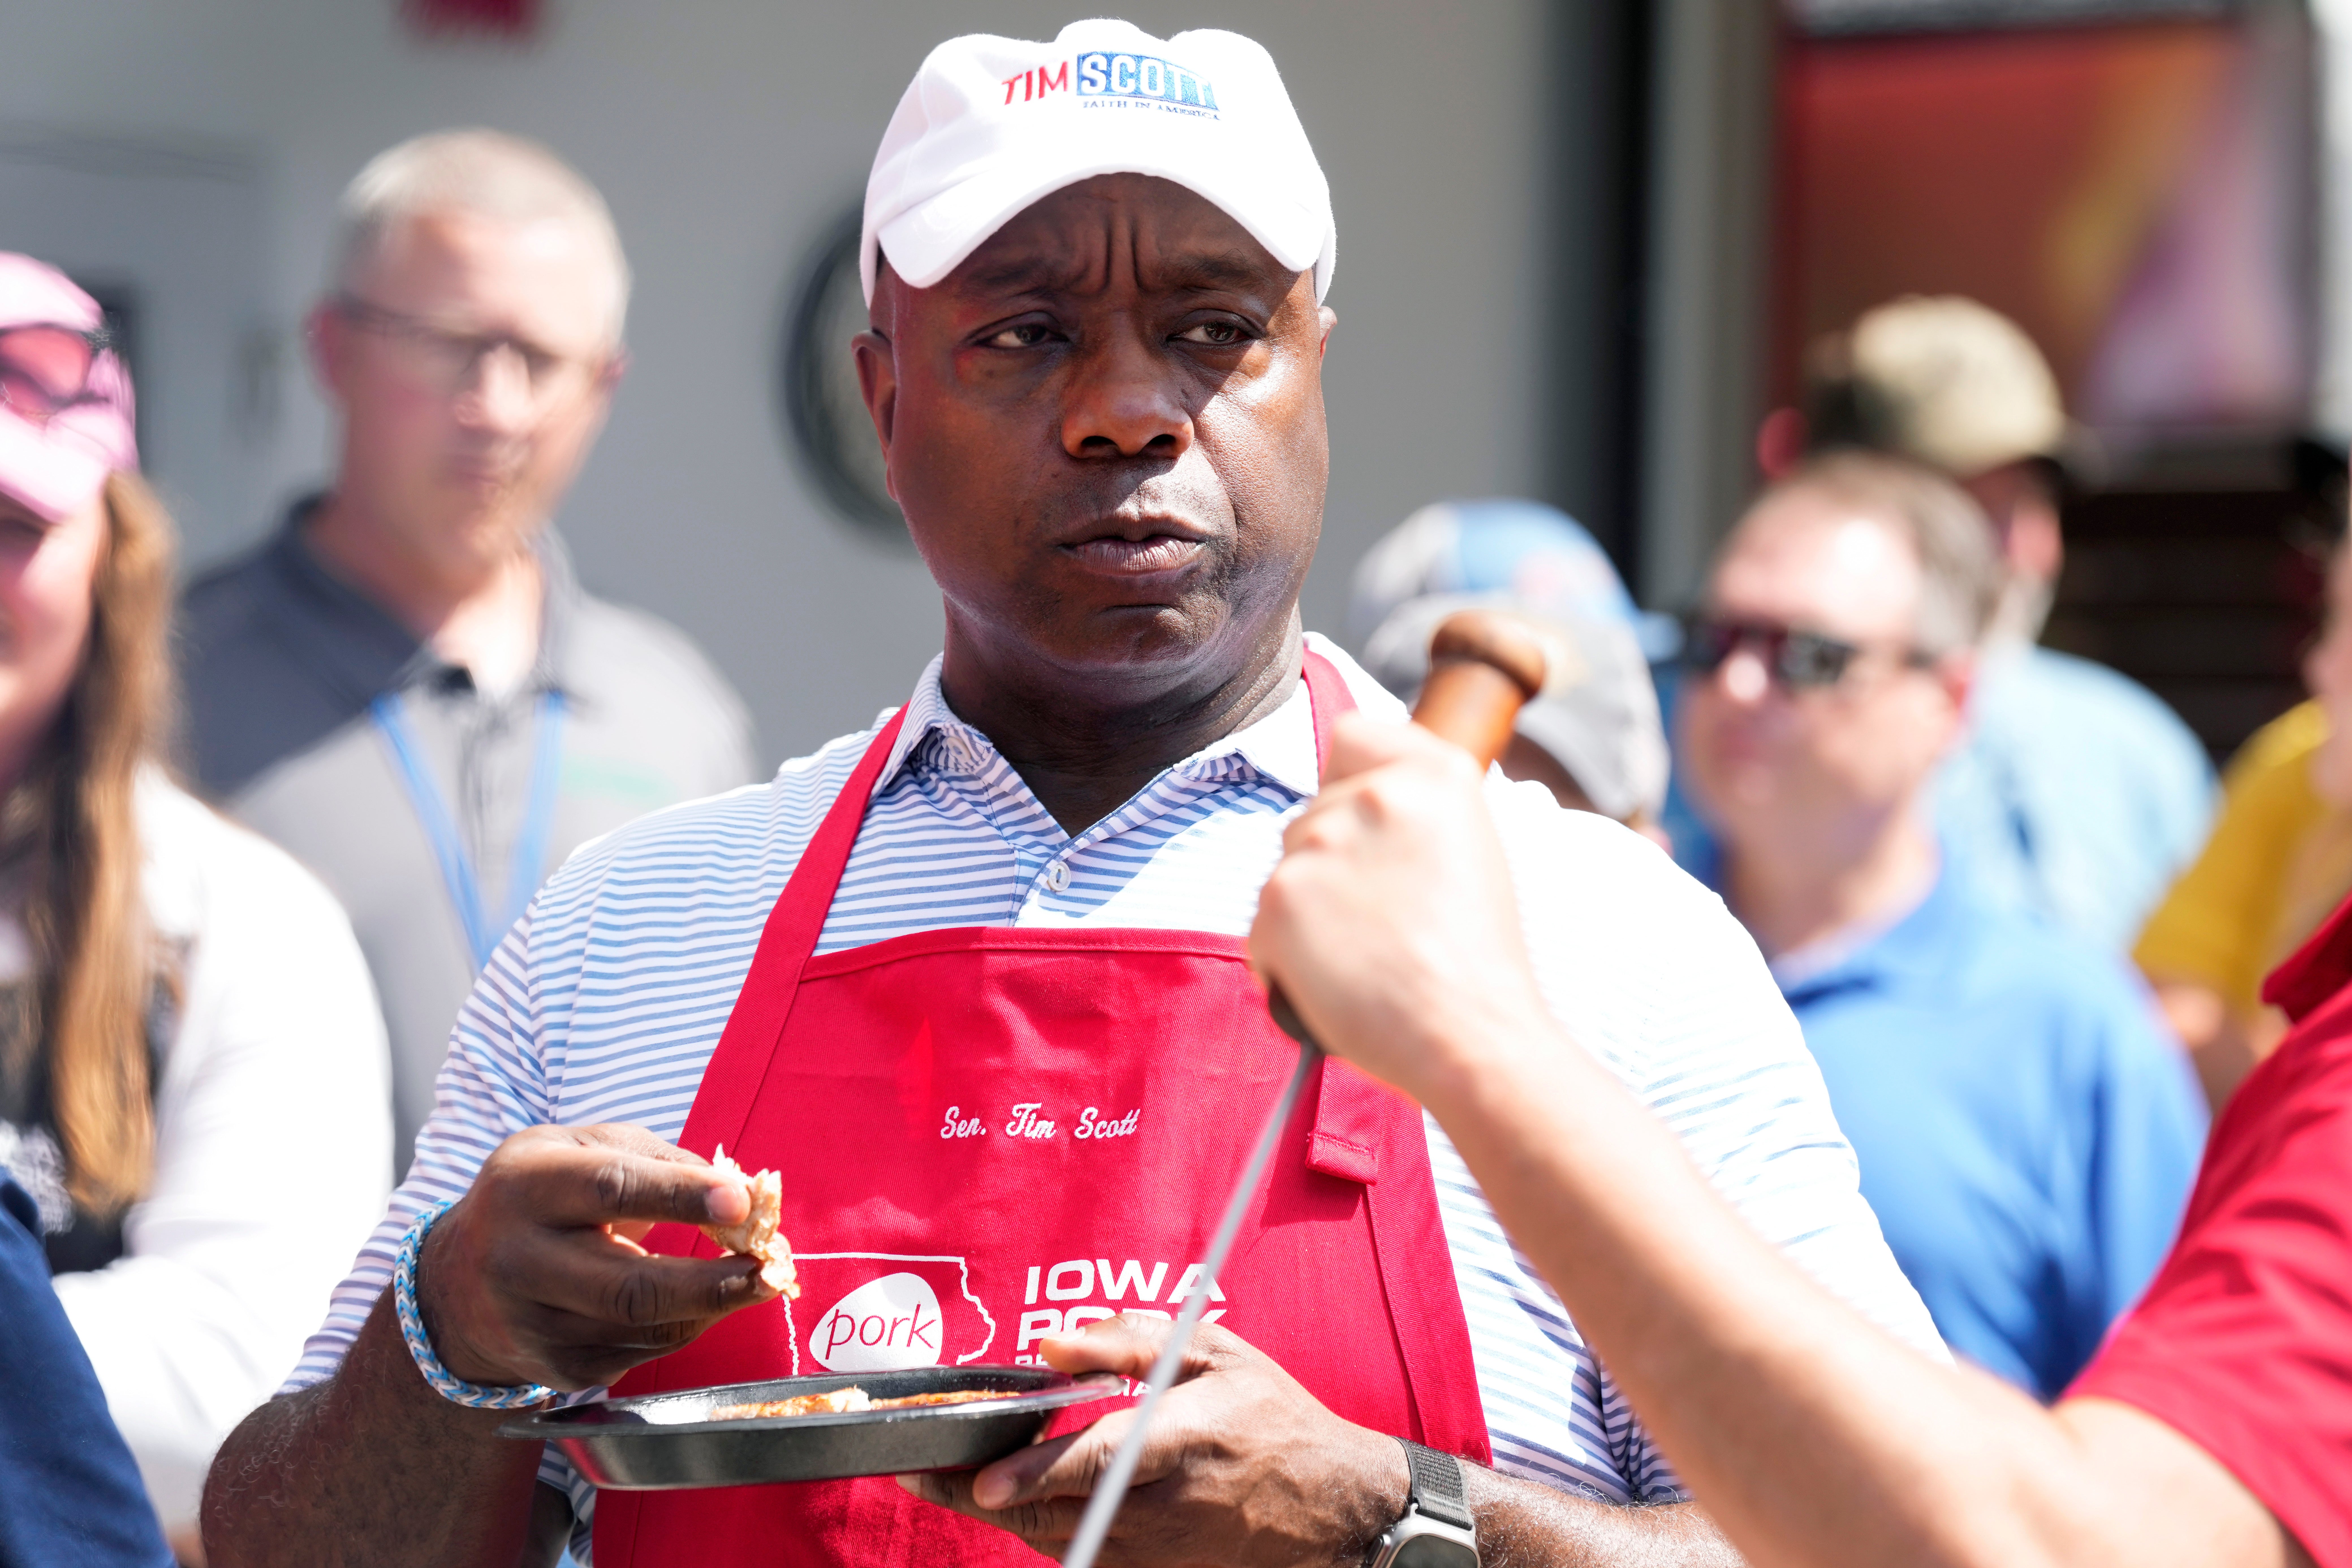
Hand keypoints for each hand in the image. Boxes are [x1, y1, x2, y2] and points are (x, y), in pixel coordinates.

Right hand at [416, 1123, 779, 1391]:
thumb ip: (662, 1162)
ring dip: (713, 1306)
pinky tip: (702, 1303)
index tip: (742, 1203)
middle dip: (712, 1281)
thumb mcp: (587, 1149)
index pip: (612, 1189)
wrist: (458, 1280)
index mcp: (526, 1185)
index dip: (682, 1196)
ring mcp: (533, 1325)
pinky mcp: (555, 1370)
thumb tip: (742, 1195)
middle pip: (630, 1284)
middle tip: (772, 1267)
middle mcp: (518, 1260)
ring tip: (758, 1279)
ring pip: (643, 1326)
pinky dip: (684, 1327)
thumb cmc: (546, 1194)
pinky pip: (639, 1354)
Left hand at [899, 1315, 1406, 1565]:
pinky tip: (1024, 1502)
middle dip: (981, 1497)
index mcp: (1182, 1439)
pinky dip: (1047, 1532)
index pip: (1096, 1462)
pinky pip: (1083, 1556)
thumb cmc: (1270, 1418)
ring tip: (955, 1482)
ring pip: (1059, 1539)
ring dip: (1006, 1514)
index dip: (1035, 1474)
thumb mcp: (1213, 1354)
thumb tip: (1050, 1346)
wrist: (1335, 1508)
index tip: (980, 1481)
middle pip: (1055, 1512)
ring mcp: (1158, 1549)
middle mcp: (1164, 1504)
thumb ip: (1127, 1343)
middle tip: (920, 1474)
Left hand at [1250, 714, 1552, 1104]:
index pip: (1351, 736)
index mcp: (1435, 774)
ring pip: (1288, 869)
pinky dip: (1287, 957)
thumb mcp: (1470, 850)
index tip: (1366, 828)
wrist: (1472, 1035)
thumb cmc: (1477, 960)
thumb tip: (1359, 799)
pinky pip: (1264, 924)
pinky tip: (1337, 981)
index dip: (1349, 782)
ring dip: (1310, 910)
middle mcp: (1374, 794)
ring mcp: (1320, 844)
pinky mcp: (1279, 899)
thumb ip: (1414, 809)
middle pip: (1313, 815)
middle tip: (1384, 920)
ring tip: (1367, 955)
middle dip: (1333, 864)